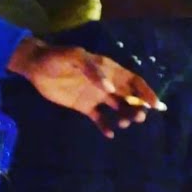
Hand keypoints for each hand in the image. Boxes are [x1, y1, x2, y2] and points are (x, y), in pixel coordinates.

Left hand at [7, 37, 165, 137]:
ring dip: (125, 117)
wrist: (36, 66)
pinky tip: (110, 134)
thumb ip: (93, 70)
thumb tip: (110, 89)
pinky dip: (106, 127)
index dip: (146, 92)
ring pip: (118, 108)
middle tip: (137, 118)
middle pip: (130, 97)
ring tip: (123, 124)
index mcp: (108, 69)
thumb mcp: (74, 57)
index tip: (155, 105)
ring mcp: (96, 95)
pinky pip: (99, 118)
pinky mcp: (84, 106)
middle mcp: (106, 83)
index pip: (133, 81)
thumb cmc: (56, 57)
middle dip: (138, 107)